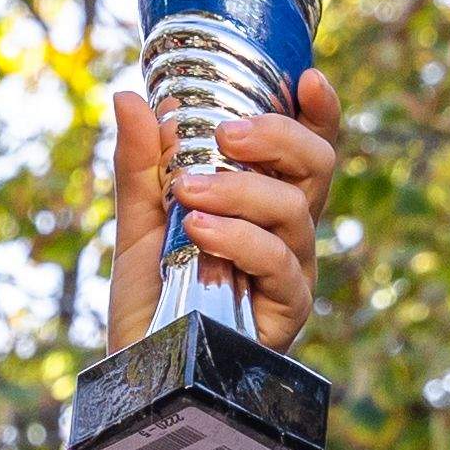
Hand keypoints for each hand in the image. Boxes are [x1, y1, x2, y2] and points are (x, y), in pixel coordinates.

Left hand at [96, 70, 340, 358]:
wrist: (139, 371)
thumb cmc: (150, 299)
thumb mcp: (139, 222)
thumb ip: (140, 164)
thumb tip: (130, 98)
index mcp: (264, 201)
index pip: (307, 147)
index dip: (318, 112)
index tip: (308, 78)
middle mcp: (287, 232)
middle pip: (317, 166)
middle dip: (277, 137)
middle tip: (224, 134)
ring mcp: (291, 271)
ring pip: (293, 211)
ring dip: (239, 191)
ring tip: (186, 192)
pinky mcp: (284, 312)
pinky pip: (277, 264)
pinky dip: (237, 238)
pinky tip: (199, 231)